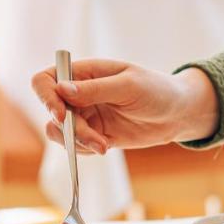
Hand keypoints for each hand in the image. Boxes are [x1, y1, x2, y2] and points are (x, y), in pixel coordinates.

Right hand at [30, 59, 219, 152]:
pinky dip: (85, 150)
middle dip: (70, 129)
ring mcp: (85, 115)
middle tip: (96, 139)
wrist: (177, 114)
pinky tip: (106, 146)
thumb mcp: (129, 86)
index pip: (46, 80)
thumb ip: (95, 89)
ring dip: (77, 143)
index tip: (61, 115)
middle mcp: (79, 93)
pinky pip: (75, 146)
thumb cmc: (157, 90)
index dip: (46, 97)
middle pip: (52, 112)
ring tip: (104, 146)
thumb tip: (61, 90)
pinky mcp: (93, 134)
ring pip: (59, 132)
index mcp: (84, 73)